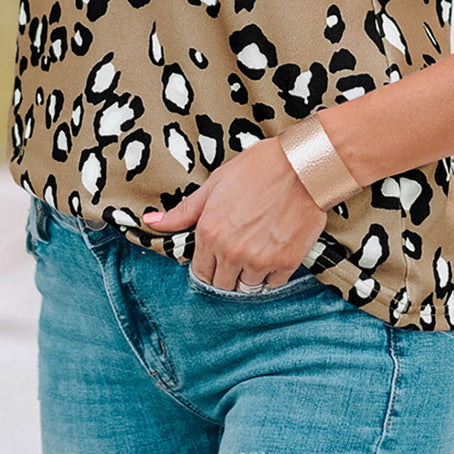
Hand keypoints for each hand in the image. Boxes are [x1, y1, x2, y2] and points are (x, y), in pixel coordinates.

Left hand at [142, 137, 327, 289]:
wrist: (303, 165)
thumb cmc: (258, 168)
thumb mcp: (214, 185)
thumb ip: (183, 211)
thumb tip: (150, 222)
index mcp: (209, 233)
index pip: (201, 273)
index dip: (208, 266)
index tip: (217, 257)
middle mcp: (231, 252)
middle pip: (223, 285)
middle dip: (227, 273)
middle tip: (240, 253)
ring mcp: (260, 260)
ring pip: (248, 287)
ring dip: (250, 275)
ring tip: (259, 250)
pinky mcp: (286, 262)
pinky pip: (273, 283)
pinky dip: (273, 273)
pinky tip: (276, 251)